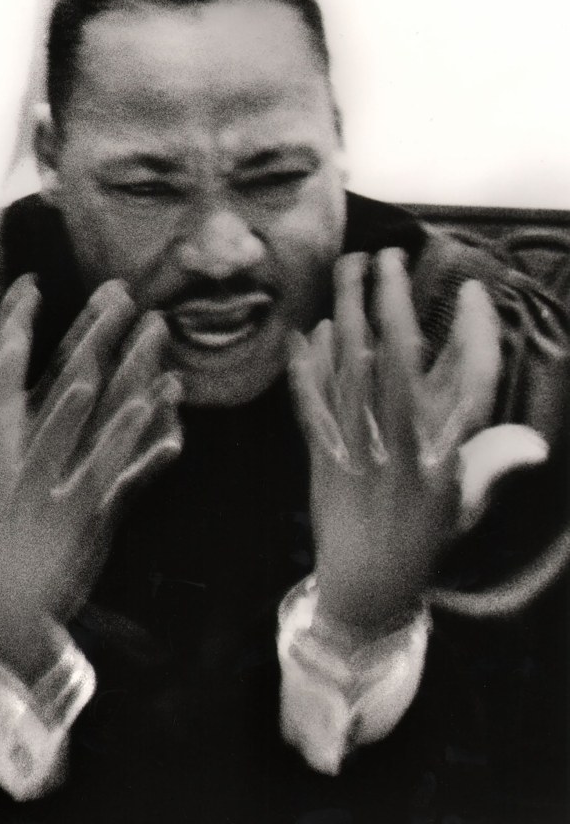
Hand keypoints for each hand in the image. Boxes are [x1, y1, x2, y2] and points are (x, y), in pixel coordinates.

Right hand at [0, 276, 181, 678]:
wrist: (3, 604)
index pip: (0, 375)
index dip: (15, 327)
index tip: (29, 284)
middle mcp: (25, 464)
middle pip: (67, 388)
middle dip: (96, 339)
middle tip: (122, 295)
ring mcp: (60, 493)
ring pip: (102, 434)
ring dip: (135, 395)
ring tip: (161, 361)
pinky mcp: (92, 521)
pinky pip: (127, 484)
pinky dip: (152, 459)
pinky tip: (176, 437)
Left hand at [289, 248, 500, 640]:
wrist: (366, 586)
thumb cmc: (425, 541)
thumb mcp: (467, 504)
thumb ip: (494, 463)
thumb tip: (535, 441)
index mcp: (447, 454)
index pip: (473, 383)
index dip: (477, 332)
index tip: (475, 292)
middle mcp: (403, 445)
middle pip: (398, 358)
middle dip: (391, 299)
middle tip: (387, 256)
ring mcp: (358, 449)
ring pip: (351, 370)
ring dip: (347, 314)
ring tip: (346, 271)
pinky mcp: (322, 457)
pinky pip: (311, 404)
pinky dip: (307, 368)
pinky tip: (307, 334)